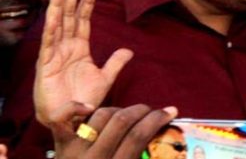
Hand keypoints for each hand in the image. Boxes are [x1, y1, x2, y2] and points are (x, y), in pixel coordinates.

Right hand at [34, 0, 133, 125]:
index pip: (83, 21)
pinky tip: (53, 12)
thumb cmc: (85, 100)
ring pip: (57, 25)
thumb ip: (115, 63)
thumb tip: (129, 50)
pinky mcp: (46, 64)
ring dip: (58, 6)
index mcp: (79, 49)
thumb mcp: (104, 78)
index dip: (87, 4)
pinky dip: (51, 26)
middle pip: (68, 17)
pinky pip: (49, 41)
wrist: (72, 121)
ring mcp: (55, 55)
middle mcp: (65, 48)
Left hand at [47, 102, 176, 158]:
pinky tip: (89, 109)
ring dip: (120, 110)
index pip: (138, 136)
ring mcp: (74, 152)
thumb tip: (169, 149)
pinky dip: (74, 108)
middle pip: (122, 121)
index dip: (157, 120)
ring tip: (129, 116)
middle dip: (143, 110)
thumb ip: (142, 157)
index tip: (170, 112)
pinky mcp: (59, 146)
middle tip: (153, 111)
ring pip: (101, 116)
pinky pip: (61, 119)